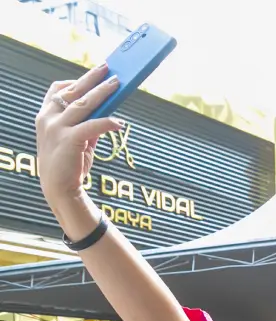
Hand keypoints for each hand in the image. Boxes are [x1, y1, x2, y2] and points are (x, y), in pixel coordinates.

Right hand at [35, 65, 123, 209]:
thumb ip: (87, 124)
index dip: (76, 80)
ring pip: (83, 104)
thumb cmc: (68, 163)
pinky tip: (119, 122)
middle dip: (92, 78)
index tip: (94, 73)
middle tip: (108, 68)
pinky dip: (107, 122)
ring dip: (102, 92)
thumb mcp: (76, 139)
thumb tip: (107, 112)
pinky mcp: (69, 139)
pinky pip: (92, 125)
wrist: (59, 188)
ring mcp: (56, 128)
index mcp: (46, 115)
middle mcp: (48, 118)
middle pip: (73, 91)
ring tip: (117, 84)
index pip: (58, 89)